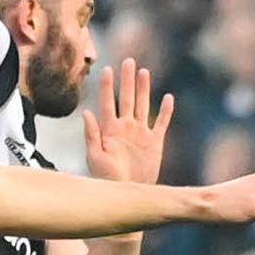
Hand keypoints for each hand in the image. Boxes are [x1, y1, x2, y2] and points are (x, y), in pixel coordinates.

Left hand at [82, 58, 173, 185]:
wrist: (126, 194)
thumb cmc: (106, 178)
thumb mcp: (95, 157)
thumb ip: (91, 134)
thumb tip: (86, 112)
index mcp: (109, 130)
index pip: (108, 103)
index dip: (108, 86)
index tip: (107, 69)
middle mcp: (125, 128)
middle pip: (128, 98)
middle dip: (128, 80)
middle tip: (128, 61)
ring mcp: (140, 134)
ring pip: (144, 105)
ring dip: (145, 89)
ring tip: (144, 72)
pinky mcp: (154, 142)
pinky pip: (161, 123)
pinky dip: (165, 111)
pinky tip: (168, 97)